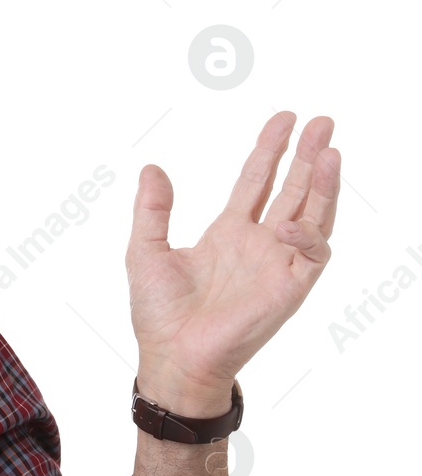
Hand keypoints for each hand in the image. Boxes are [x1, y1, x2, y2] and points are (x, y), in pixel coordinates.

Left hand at [126, 111, 340, 414]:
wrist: (173, 355)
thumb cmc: (158, 312)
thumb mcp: (146, 249)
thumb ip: (153, 209)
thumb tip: (152, 168)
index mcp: (228, 233)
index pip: (256, 182)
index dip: (270, 151)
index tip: (283, 120)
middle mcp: (258, 243)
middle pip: (292, 190)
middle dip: (307, 155)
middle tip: (323, 121)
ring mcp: (277, 263)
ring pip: (313, 214)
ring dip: (324, 184)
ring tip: (330, 150)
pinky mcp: (290, 287)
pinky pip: (313, 253)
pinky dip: (310, 233)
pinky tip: (295, 221)